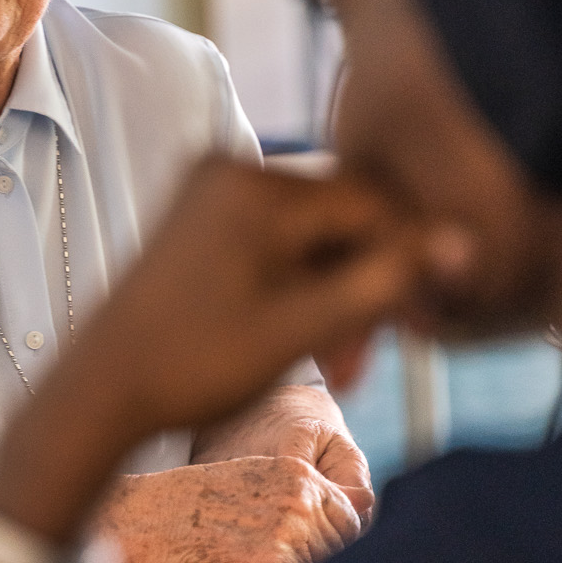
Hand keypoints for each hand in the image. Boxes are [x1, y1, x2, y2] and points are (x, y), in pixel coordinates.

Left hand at [0, 159, 468, 536]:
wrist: (96, 393)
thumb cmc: (193, 366)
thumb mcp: (302, 329)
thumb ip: (384, 284)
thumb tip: (464, 244)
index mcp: (255, 185)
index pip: (372, 202)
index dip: (413, 259)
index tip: (430, 322)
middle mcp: (230, 169)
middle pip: (342, 217)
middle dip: (367, 287)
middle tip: (374, 359)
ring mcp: (209, 192)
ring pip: (311, 236)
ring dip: (335, 297)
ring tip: (340, 366)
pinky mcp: (198, 219)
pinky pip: (276, 241)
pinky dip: (299, 288)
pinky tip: (306, 340)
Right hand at [101, 455, 362, 562]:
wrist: (160, 516)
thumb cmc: (204, 498)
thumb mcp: (259, 473)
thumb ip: (302, 491)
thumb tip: (353, 511)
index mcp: (300, 474)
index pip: (349, 516)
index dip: (339, 537)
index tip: (322, 548)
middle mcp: (299, 501)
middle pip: (339, 546)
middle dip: (321, 559)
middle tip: (290, 562)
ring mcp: (286, 534)